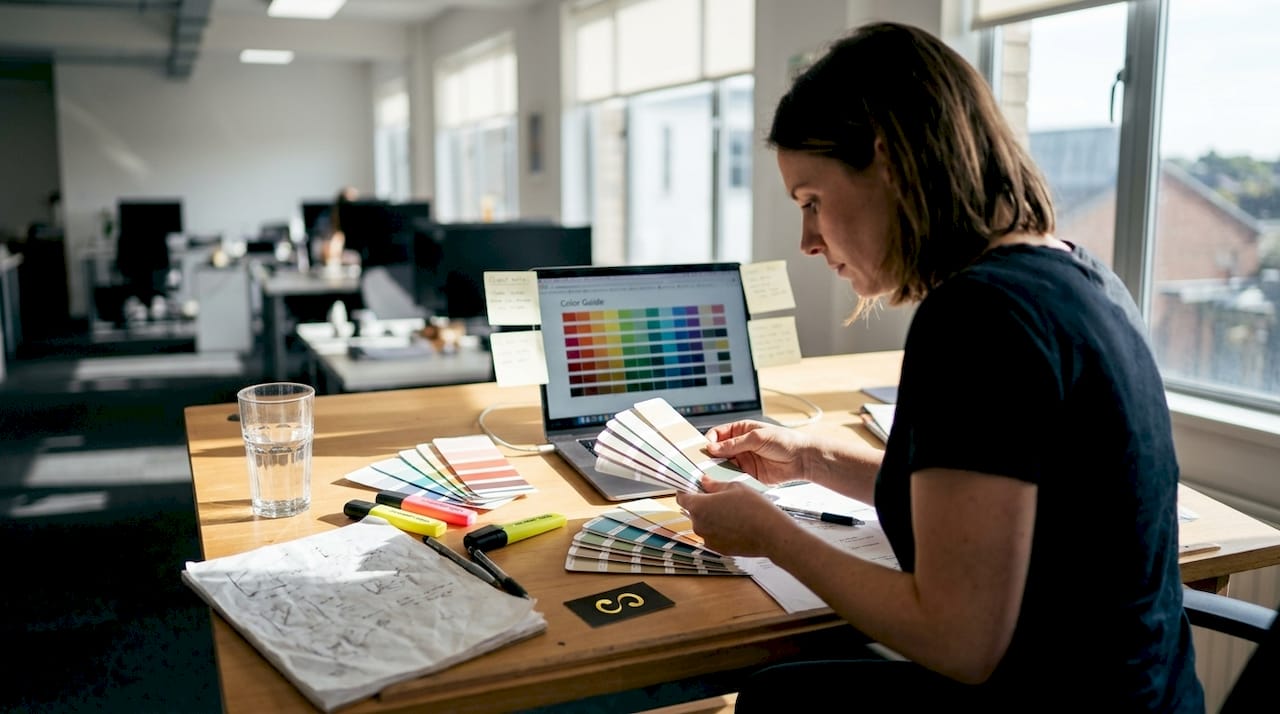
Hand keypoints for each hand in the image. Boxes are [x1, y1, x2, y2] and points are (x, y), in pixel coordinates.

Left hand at [676, 477, 791, 556]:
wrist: (771, 534)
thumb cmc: (754, 508)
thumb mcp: (734, 487)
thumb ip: (714, 485)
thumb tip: (704, 481)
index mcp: (699, 506)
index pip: (681, 497)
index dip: (686, 491)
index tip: (693, 488)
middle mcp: (699, 525)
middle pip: (694, 511)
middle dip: (704, 504)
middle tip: (723, 499)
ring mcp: (708, 539)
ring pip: (705, 524)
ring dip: (713, 518)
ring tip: (733, 513)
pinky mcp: (718, 549)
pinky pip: (714, 536)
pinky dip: (721, 530)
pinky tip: (737, 525)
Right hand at [704, 420, 814, 486]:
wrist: (802, 459)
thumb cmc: (784, 441)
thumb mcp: (757, 437)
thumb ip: (734, 444)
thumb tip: (713, 448)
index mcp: (741, 431)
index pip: (718, 434)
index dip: (710, 440)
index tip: (704, 448)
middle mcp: (740, 446)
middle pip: (718, 451)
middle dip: (710, 457)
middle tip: (702, 464)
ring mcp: (744, 461)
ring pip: (723, 465)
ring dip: (717, 470)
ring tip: (710, 475)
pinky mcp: (749, 475)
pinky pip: (734, 477)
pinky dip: (727, 480)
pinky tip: (723, 482)